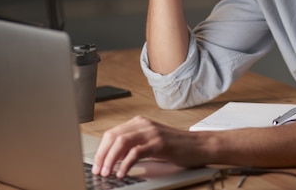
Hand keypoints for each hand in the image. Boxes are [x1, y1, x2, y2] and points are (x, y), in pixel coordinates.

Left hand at [90, 116, 206, 177]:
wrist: (199, 146)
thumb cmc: (176, 146)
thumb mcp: (150, 143)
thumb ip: (133, 146)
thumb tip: (113, 159)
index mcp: (139, 123)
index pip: (111, 133)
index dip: (101, 150)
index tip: (96, 164)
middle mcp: (143, 124)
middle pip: (113, 137)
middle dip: (102, 155)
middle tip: (98, 171)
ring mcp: (151, 132)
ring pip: (121, 142)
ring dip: (110, 160)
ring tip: (107, 173)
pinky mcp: (159, 143)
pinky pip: (136, 152)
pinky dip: (125, 164)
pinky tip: (122, 173)